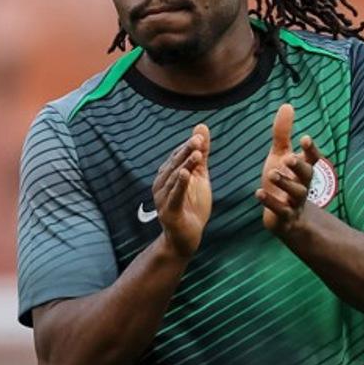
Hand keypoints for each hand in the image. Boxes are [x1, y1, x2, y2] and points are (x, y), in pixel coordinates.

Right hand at [152, 124, 211, 258]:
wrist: (186, 238)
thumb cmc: (192, 206)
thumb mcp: (200, 176)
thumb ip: (201, 153)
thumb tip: (202, 127)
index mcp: (167, 175)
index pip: (177, 157)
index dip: (188, 146)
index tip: (200, 136)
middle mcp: (161, 185)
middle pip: (174, 165)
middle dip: (186, 152)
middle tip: (198, 140)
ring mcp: (163, 199)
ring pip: (174, 179)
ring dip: (185, 165)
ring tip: (196, 154)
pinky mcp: (169, 212)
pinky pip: (174, 196)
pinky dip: (179, 185)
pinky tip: (186, 174)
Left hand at [256, 104, 322, 234]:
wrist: (285, 218)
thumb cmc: (283, 182)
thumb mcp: (280, 155)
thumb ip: (283, 133)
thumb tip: (287, 105)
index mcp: (303, 169)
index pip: (312, 159)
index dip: (310, 149)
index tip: (305, 138)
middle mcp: (302, 185)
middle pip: (307, 175)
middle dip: (299, 166)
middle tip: (288, 158)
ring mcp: (295, 202)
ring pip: (296, 193)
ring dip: (285, 183)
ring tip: (272, 173)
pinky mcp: (285, 217)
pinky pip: (280, 210)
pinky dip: (270, 202)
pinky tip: (258, 193)